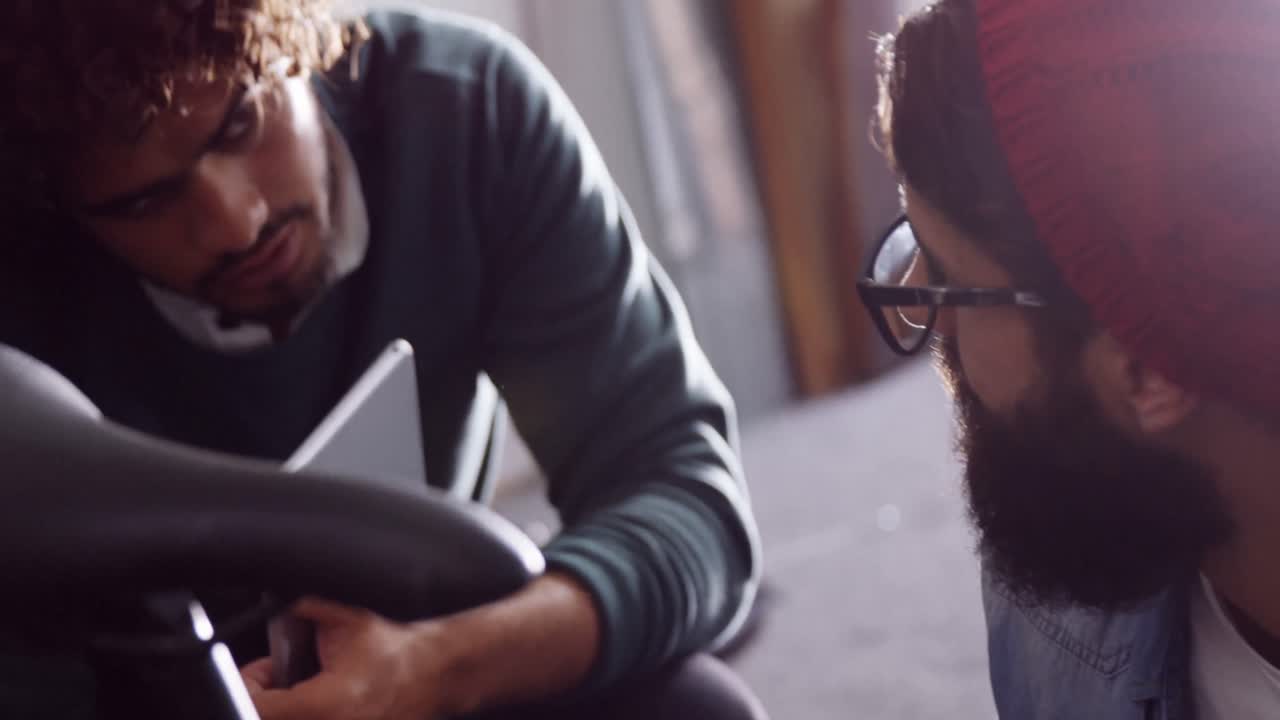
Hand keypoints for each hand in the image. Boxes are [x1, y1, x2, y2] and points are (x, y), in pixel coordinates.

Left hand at [240, 598, 450, 719]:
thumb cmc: (394, 651)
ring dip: (282, 707)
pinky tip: (315, 699)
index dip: (249, 687)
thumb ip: (309, 607)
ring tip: (296, 689)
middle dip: (262, 699)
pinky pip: (309, 719)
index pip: (259, 708)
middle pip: (268, 718)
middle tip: (270, 679)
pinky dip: (303, 709)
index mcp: (325, 702)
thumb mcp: (349, 619)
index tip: (257, 672)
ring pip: (289, 718)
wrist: (430, 673)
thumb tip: (281, 600)